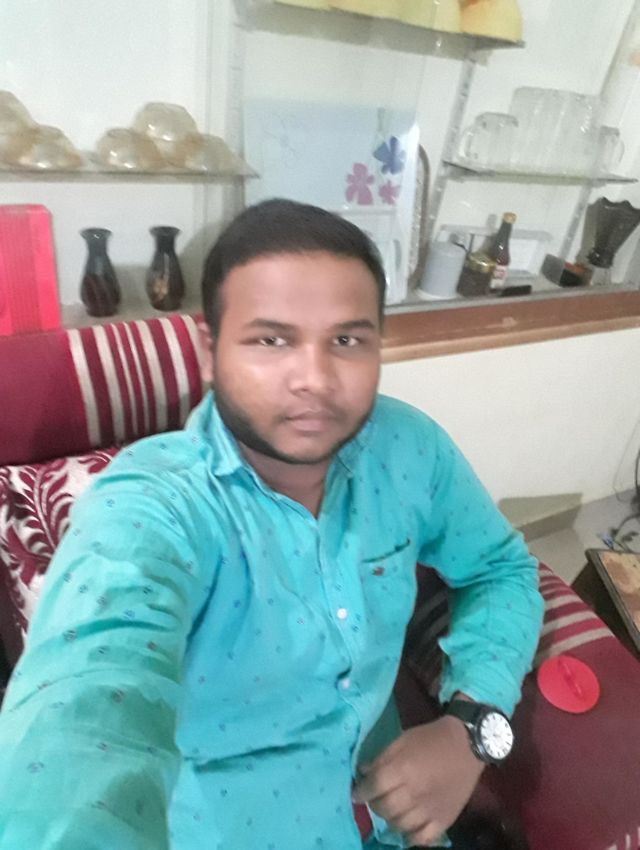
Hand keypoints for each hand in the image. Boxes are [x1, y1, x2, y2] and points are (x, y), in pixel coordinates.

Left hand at [352, 717, 483, 846]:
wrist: (467, 744)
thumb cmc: (431, 738)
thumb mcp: (403, 739)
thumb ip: (382, 757)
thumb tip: (363, 772)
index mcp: (403, 769)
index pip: (374, 787)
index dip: (361, 790)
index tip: (356, 792)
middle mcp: (414, 793)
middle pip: (384, 807)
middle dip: (374, 803)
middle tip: (375, 798)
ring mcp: (430, 809)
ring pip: (399, 825)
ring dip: (390, 818)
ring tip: (391, 809)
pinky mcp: (444, 820)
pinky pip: (423, 839)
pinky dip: (411, 836)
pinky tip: (407, 827)